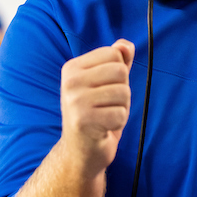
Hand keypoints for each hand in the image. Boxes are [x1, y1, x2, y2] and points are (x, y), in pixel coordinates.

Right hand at [60, 39, 134, 171]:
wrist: (81, 152)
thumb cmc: (97, 114)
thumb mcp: (106, 84)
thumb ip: (117, 62)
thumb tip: (126, 45)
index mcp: (72, 68)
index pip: (114, 54)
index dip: (119, 74)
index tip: (104, 90)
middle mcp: (70, 81)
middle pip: (121, 71)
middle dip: (122, 91)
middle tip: (106, 106)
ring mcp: (75, 101)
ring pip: (123, 92)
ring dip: (121, 108)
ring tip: (105, 116)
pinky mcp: (83, 120)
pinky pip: (121, 114)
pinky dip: (118, 123)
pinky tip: (104, 128)